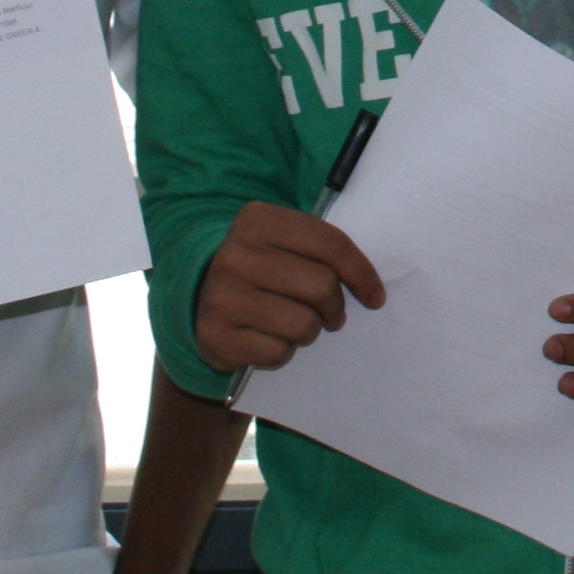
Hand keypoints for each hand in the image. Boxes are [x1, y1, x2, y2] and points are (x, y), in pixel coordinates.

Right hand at [193, 201, 384, 373]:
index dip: (362, 274)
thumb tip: (373, 290)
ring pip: (304, 325)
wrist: (199, 297)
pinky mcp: (215, 336)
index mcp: (258, 220)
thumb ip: (324, 250)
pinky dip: (282, 351)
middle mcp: (235, 254)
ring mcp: (221, 296)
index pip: (331, 245)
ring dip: (308, 331)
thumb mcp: (286, 242)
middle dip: (334, 307)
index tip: (375, 296)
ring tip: (292, 323)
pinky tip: (267, 338)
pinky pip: (278, 353)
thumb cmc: (262, 269)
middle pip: (322, 286)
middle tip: (329, 314)